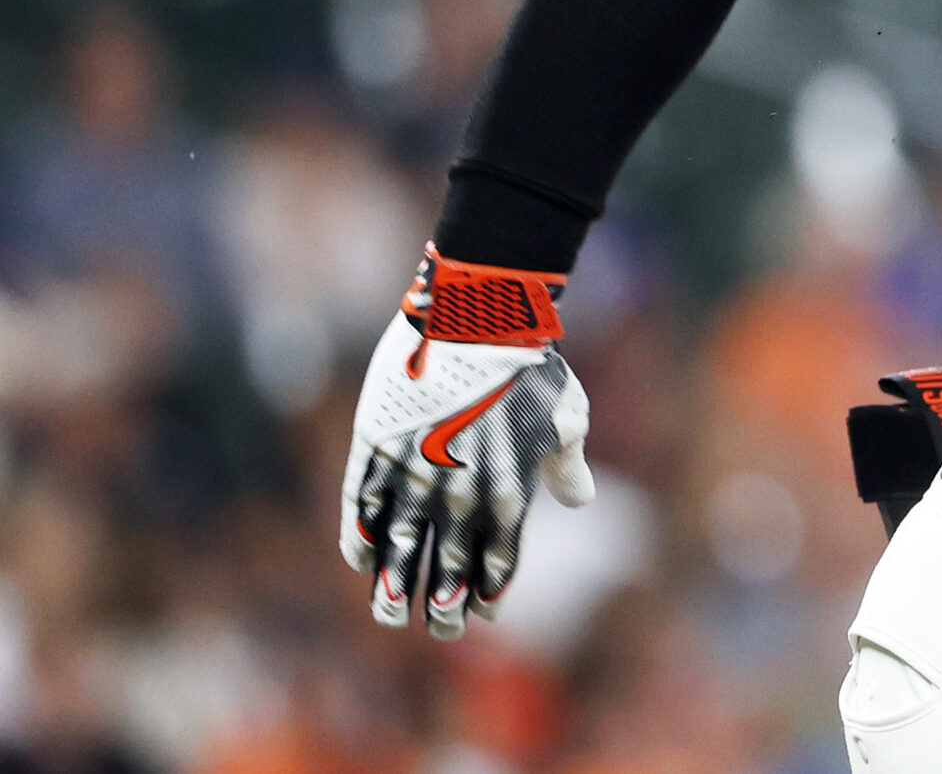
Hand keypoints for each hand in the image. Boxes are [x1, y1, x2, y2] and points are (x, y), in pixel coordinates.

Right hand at [340, 248, 592, 639]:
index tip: (481, 612)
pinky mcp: (376, 449)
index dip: (487, 590)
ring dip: (392, 587)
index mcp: (508, 494)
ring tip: (389, 614)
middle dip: (441, 605)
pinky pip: (360, 508)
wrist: (479, 317)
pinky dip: (358, 538)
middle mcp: (459, 497)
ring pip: (396, 550)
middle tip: (439, 629)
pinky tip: (361, 560)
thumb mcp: (567, 415)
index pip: (497, 561)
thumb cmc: (532, 364)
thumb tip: (579, 498)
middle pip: (446, 568)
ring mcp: (413, 476)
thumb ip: (567, 462)